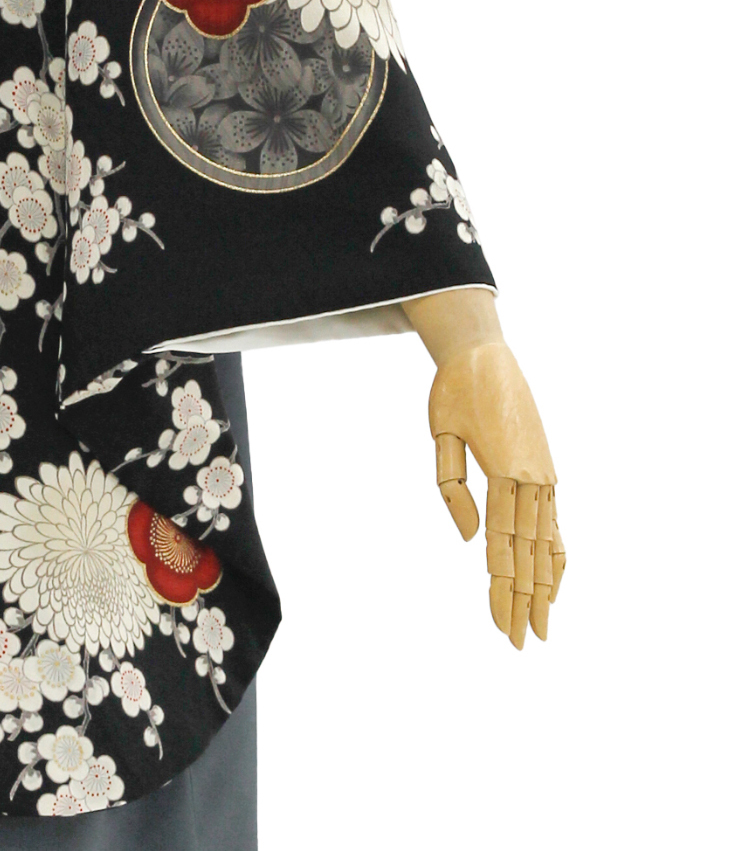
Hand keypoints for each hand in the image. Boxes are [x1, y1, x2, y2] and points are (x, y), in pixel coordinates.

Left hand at [402, 292, 565, 649]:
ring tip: (543, 625)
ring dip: (545, 587)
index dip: (501, 589)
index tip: (501, 626)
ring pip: (546, 543)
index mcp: (504, 471)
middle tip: (521, 644)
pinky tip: (557, 578)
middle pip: (528, 554)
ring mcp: (543, 476)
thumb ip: (453, 488)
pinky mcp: (545, 470)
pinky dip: (557, 553)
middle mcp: (532, 478)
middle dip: (524, 602)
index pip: (501, 545)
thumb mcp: (442, 435)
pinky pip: (554, 521)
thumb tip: (470, 539)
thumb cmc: (454, 393)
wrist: (484, 354)